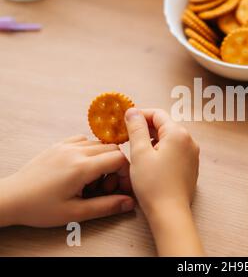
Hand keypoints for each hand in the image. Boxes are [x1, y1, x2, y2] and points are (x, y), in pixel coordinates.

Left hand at [0, 136, 134, 227]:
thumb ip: (106, 206)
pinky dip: (90, 152)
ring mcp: (66, 145)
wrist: (11, 198)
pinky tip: (82, 168)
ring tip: (92, 180)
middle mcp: (75, 151)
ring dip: (103, 160)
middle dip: (116, 168)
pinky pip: (84, 140)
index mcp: (81, 167)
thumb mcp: (75, 213)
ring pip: (99, 144)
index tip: (121, 188)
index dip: (125, 173)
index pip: (119, 159)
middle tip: (105, 187)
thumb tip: (129, 202)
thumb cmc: (40, 208)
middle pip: (112, 149)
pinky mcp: (58, 145)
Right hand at [124, 108, 198, 212]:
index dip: (139, 115)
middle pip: (165, 125)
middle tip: (127, 137)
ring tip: (137, 151)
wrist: (170, 212)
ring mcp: (192, 154)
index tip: (124, 122)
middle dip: (146, 128)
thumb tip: (132, 111)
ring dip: (153, 140)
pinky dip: (162, 151)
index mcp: (178, 133)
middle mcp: (189, 141)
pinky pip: (175, 151)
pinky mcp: (191, 166)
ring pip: (170, 139)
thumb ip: (136, 128)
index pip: (157, 114)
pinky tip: (150, 162)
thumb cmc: (153, 184)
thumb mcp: (139, 153)